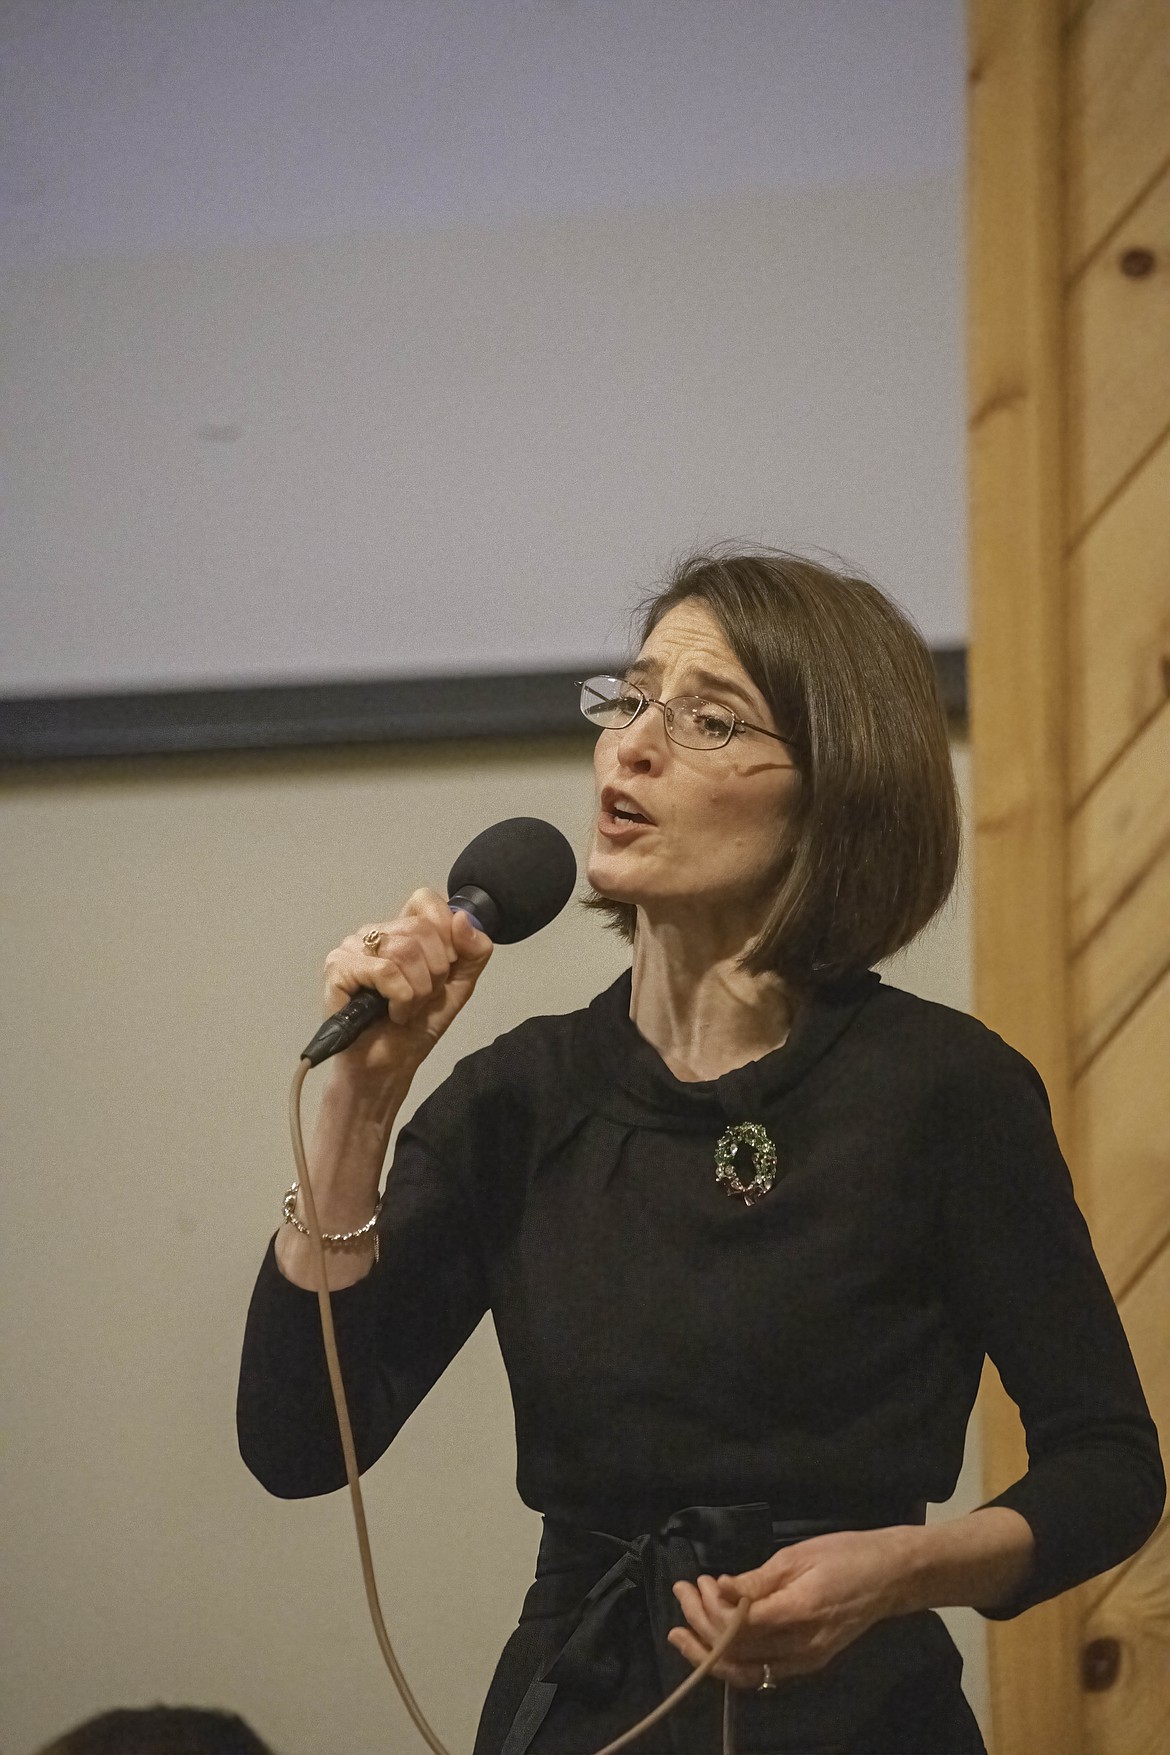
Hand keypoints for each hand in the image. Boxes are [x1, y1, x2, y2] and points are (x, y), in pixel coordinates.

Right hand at [322, 888, 492, 1074]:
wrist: (389, 1067)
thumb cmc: (414, 1027)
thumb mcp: (458, 986)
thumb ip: (473, 951)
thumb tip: (463, 918)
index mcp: (400, 930)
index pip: (425, 900)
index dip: (446, 932)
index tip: (446, 967)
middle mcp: (374, 933)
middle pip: (422, 929)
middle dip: (436, 973)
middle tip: (422, 997)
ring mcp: (352, 948)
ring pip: (406, 950)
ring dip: (418, 991)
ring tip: (405, 1008)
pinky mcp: (338, 969)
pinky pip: (386, 971)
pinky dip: (400, 999)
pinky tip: (391, 1013)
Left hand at [667, 1526, 915, 1689]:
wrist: (891, 1576)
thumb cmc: (846, 1555)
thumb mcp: (799, 1556)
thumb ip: (758, 1579)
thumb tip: (720, 1588)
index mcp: (800, 1614)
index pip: (740, 1627)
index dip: (711, 1609)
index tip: (698, 1581)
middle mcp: (802, 1649)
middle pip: (737, 1652)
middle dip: (700, 1626)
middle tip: (681, 1592)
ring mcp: (806, 1662)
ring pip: (746, 1672)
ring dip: (709, 1650)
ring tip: (682, 1628)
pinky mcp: (808, 1663)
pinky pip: (762, 1671)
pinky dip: (733, 1658)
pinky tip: (715, 1638)